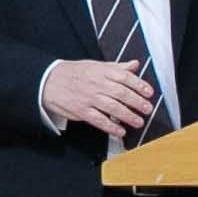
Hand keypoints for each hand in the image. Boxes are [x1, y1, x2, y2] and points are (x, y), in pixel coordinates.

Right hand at [40, 57, 157, 137]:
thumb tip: (134, 65)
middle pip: (121, 93)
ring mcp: (88, 98)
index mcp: (101, 71)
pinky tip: (120, 131)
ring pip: (112, 107)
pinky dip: (110, 127)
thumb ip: (116, 67)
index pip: (124, 77)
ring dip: (127, 116)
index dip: (139, 85)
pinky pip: (98, 120)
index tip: (149, 92)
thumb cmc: (73, 73)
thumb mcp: (95, 65)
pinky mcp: (81, 111)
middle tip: (147, 108)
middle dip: (137, 102)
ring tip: (138, 121)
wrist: (48, 80)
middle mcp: (96, 84)